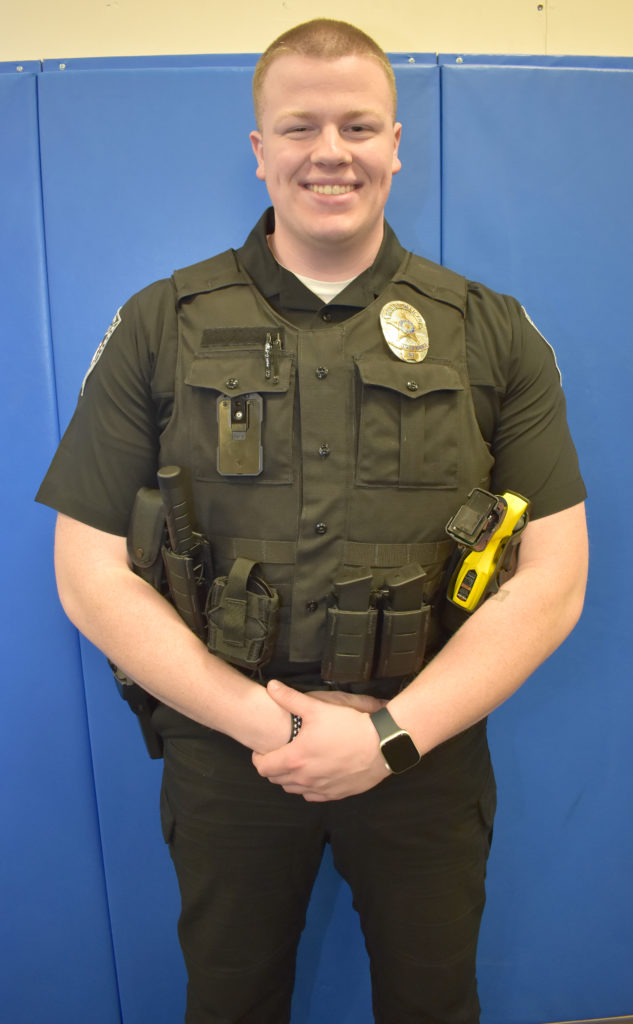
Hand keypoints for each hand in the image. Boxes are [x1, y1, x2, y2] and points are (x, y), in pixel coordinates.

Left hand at [252, 681, 389, 801]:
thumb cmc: (348, 726)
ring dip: (289, 778)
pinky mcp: (335, 794)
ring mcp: (319, 789)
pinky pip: (312, 796)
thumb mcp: (316, 708)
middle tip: (280, 753)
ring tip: (296, 762)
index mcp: (294, 759)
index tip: (263, 750)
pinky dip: (308, 787)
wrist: (380, 745)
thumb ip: (290, 699)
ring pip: (293, 790)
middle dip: (273, 767)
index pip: (262, 767)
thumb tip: (272, 686)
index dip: (258, 758)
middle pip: (275, 780)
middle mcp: (304, 779)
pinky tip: (314, 773)